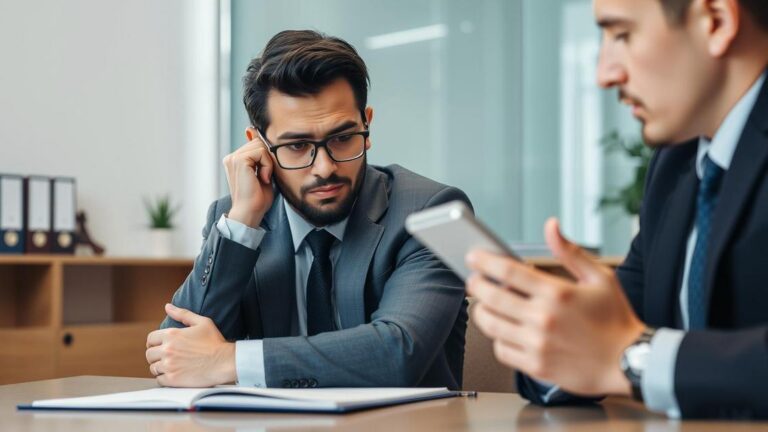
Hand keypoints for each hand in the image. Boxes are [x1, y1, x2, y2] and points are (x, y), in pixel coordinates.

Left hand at [146, 304, 235, 386]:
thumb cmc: (215, 342)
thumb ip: (183, 314)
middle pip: (149, 354)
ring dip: (159, 367)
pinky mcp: (173, 379)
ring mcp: (169, 366)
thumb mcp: (202, 322)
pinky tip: (174, 375)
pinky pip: (159, 380)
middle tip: (165, 357)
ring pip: (153, 368)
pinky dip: (164, 378)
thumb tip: (168, 307)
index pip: (150, 339)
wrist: (224, 361)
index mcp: (172, 335)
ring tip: (170, 367)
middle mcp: (167, 350)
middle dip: (156, 356)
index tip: (159, 346)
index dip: (154, 342)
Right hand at [223, 130, 274, 227]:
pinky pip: (261, 152)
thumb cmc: (258, 198)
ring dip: (267, 163)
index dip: (266, 157)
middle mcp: (231, 157)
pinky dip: (267, 165)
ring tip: (262, 178)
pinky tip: (262, 178)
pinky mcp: (239, 160)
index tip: (264, 175)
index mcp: (235, 160)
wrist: (250, 212)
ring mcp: (233, 158)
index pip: (256, 144)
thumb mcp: (263, 172)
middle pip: (258, 142)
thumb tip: (261, 136)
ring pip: (260, 146)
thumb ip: (262, 157)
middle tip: (264, 177)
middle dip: (267, 159)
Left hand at [465, 218, 644, 396]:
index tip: (473, 257)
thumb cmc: (616, 320)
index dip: (485, 262)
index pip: (508, 272)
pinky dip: (497, 339)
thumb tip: (551, 226)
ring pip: (491, 325)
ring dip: (481, 311)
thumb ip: (570, 251)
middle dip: (476, 285)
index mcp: (557, 293)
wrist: (631, 362)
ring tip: (483, 305)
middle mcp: (543, 318)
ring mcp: (538, 344)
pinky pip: (502, 350)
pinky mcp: (537, 366)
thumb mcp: (600, 277)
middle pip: (492, 298)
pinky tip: (502, 331)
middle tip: (473, 280)